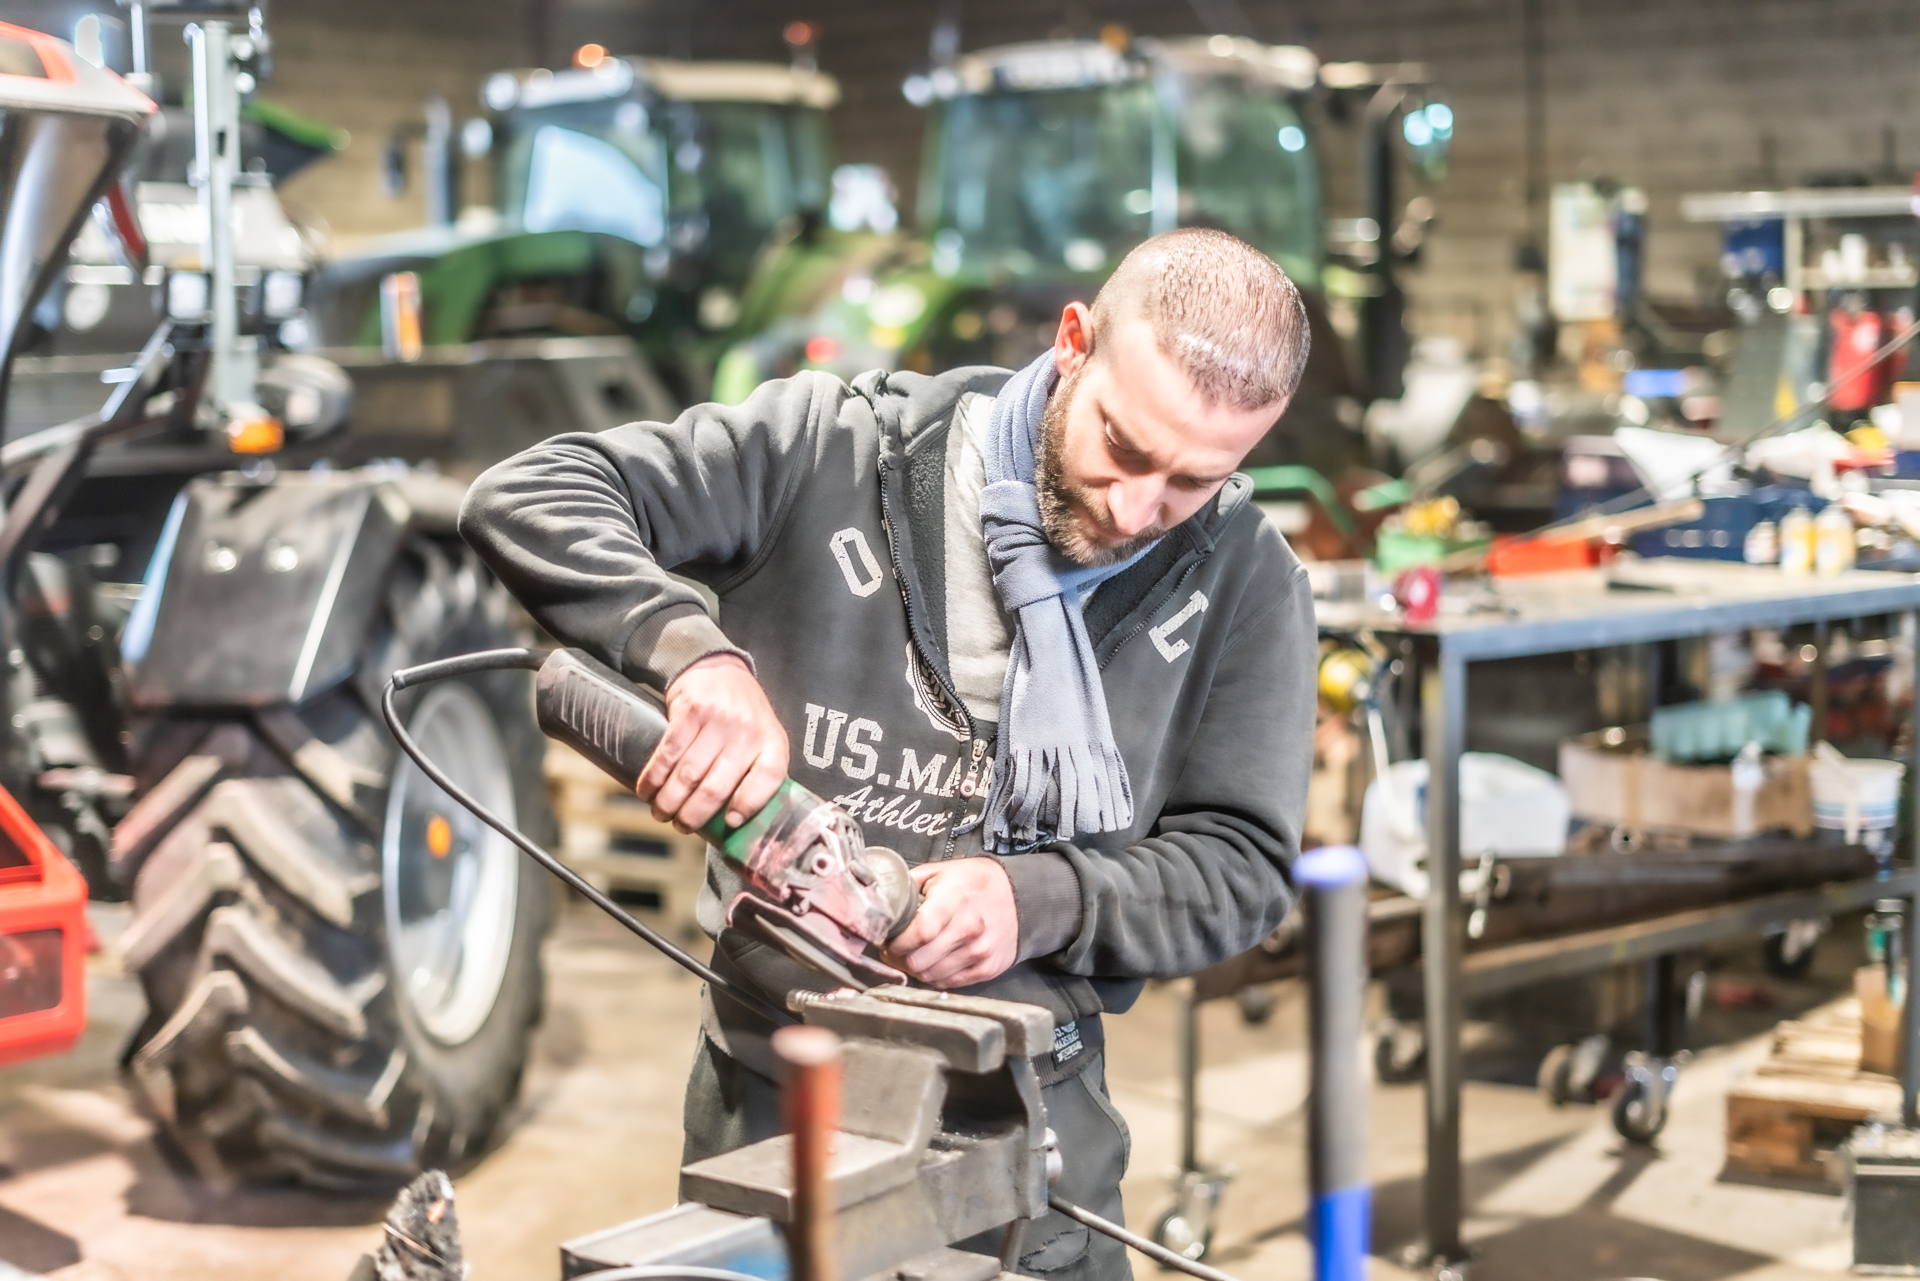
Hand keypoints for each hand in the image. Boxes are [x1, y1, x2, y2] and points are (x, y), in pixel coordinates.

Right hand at [638, 653, 787, 833]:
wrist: (719, 669)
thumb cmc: (742, 716)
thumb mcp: (762, 739)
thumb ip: (755, 773)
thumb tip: (731, 822)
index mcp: (773, 742)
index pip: (769, 778)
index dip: (748, 805)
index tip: (729, 823)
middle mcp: (748, 730)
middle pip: (718, 786)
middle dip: (693, 815)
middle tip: (681, 826)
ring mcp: (718, 719)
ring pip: (688, 774)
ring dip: (669, 801)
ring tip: (661, 812)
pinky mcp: (690, 710)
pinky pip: (668, 753)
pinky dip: (654, 777)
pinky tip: (647, 790)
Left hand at [885, 858, 1018, 988]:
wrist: (1021, 897)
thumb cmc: (975, 882)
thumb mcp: (940, 871)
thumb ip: (909, 885)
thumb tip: (879, 901)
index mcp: (954, 901)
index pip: (917, 933)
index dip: (896, 941)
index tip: (888, 938)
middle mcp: (969, 930)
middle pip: (918, 961)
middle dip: (900, 958)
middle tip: (896, 949)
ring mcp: (979, 953)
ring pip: (930, 976)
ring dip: (915, 969)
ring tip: (914, 954)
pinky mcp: (986, 969)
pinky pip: (947, 983)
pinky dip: (934, 975)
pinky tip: (934, 960)